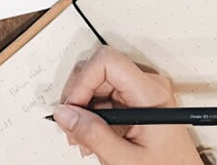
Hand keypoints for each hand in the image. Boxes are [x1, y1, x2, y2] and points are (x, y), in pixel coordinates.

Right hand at [54, 46, 199, 164]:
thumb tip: (65, 113)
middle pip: (99, 70)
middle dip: (78, 97)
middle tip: (71, 126)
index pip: (107, 62)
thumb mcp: (126, 159)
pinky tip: (91, 135)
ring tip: (81, 137)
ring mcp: (141, 91)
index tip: (73, 108)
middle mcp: (148, 85)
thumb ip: (94, 136)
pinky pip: (104, 94)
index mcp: (150, 93)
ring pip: (97, 82)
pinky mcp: (136, 99)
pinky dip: (91, 113)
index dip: (83, 81)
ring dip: (82, 108)